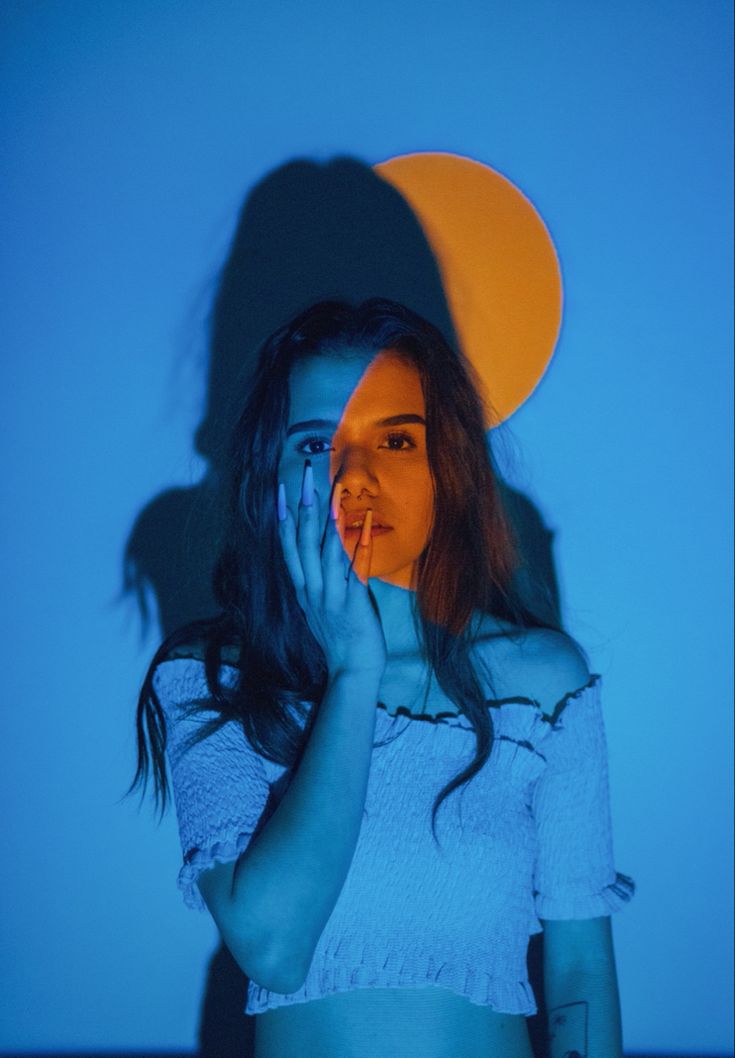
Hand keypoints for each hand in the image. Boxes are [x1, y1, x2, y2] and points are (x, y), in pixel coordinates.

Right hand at [277, 462, 387, 681]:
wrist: (352, 671)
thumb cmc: (340, 641)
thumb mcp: (320, 610)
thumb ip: (319, 584)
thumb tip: (325, 559)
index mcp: (304, 589)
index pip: (289, 547)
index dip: (283, 517)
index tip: (279, 490)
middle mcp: (313, 589)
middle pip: (304, 541)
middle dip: (303, 506)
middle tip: (302, 476)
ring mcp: (331, 595)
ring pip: (326, 550)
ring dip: (328, 518)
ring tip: (328, 490)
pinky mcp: (353, 602)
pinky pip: (355, 567)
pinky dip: (358, 543)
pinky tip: (364, 522)